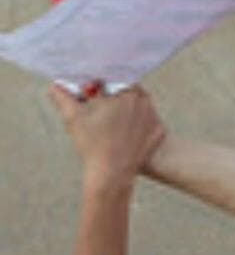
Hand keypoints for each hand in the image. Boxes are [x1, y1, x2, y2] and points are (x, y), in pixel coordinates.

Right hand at [51, 85, 165, 192]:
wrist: (112, 173)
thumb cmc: (91, 144)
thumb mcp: (73, 119)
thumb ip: (63, 98)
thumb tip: (55, 85)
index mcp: (124, 91)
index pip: (112, 82)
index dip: (100, 91)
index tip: (92, 99)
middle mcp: (143, 99)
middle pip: (126, 93)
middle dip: (113, 100)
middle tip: (100, 116)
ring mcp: (154, 114)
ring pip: (138, 107)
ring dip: (126, 112)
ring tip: (111, 128)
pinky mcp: (159, 130)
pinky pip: (147, 123)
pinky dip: (138, 127)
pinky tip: (125, 137)